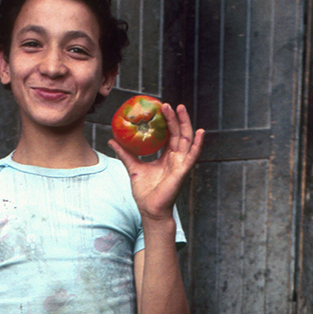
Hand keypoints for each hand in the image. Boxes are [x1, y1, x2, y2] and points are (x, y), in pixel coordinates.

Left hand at [109, 103, 203, 220]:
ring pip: (185, 139)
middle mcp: (175, 158)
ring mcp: (180, 164)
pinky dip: (198, 144)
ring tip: (179, 108)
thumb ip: (125, 153)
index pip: (169, 135)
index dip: (166, 122)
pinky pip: (192, 155)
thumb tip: (112, 140)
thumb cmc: (144, 192)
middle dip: (174, 118)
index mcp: (166, 157)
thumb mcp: (133, 167)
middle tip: (166, 104)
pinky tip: (200, 132)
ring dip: (184, 123)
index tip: (160, 108)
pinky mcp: (183, 171)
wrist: (150, 209)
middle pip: (178, 133)